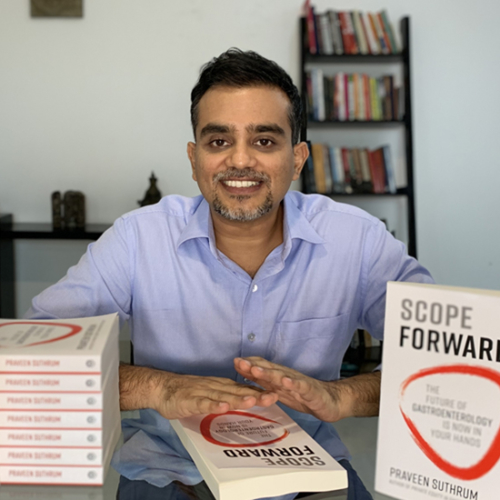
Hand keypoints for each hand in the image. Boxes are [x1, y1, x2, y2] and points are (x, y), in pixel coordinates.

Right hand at [154, 372, 277, 419]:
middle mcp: (216, 387)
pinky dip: (213, 405)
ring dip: (238, 399)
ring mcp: (203, 393)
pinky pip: (203, 403)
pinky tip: (222, 407)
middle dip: (256, 395)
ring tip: (252, 401)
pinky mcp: (190, 400)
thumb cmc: (187, 393)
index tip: (277, 394)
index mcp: (222, 386)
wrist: (162, 387)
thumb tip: (247, 401)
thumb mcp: (212, 394)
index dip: (260, 392)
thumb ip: (227, 397)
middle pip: (238, 391)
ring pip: (223, 396)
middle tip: (273, 397)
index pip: (244, 389)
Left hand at [234, 357, 343, 421]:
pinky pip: (301, 386)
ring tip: (256, 370)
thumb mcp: (281, 390)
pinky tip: (285, 381)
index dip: (248, 364)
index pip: (262, 367)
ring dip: (268, 373)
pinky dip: (293, 383)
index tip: (234, 361)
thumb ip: (265, 382)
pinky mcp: (310, 391)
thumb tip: (245, 375)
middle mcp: (286, 376)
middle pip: (268, 369)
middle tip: (239, 362)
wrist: (331, 400)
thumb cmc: (303, 395)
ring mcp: (298, 383)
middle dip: (253, 366)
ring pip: (281, 376)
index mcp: (278, 377)